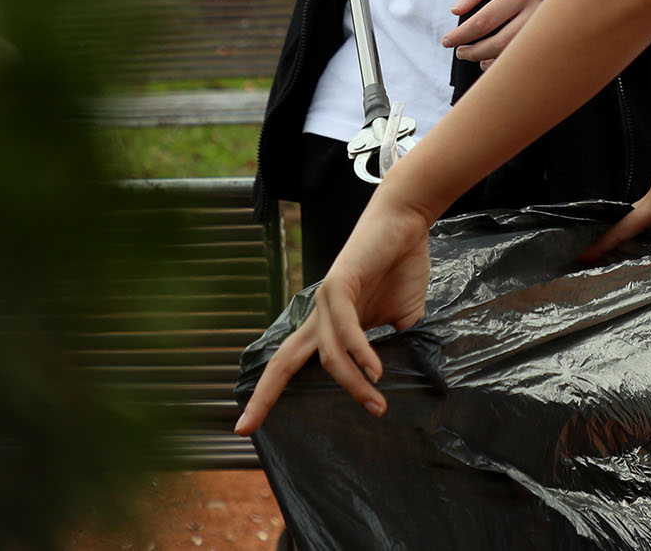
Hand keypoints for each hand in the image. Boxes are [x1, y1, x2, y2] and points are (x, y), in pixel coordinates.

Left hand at [234, 196, 432, 433]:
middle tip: (244, 428)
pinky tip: (375, 372)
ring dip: (352, 383)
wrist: (406, 221)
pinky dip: (360, 353)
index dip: (271, 393)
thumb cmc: (401, 265)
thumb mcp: (401, 319)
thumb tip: (404, 380)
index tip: (249, 426)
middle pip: (283, 361)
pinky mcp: (340, 284)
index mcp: (328, 325)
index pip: (293, 364)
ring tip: (377, 404)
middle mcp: (319, 315)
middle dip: (263, 395)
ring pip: (327, 354)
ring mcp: (326, 299)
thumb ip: (395, 348)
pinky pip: (346, 329)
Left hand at [443, 0, 539, 67]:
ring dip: (486, 60)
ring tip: (472, 55)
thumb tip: (456, 11)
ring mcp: (544, 33)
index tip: (447, 41)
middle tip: (459, 52)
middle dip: (473, 52)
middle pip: (497, 43)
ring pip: (510, 56)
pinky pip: (521, 61)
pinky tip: (488, 61)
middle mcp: (535, 15)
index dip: (461, 34)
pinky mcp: (548, 44)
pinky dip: (502, 64)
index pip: (484, 20)